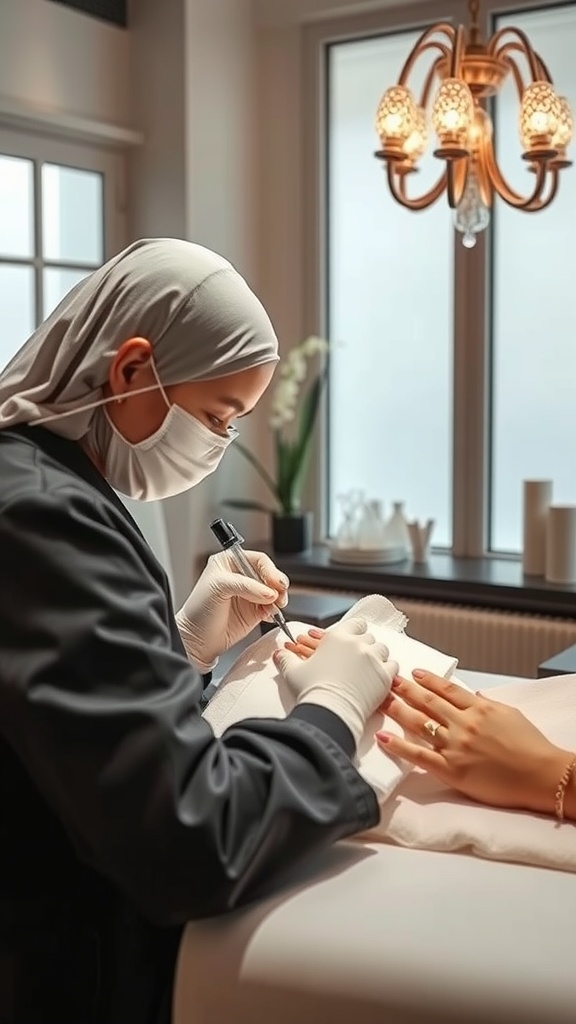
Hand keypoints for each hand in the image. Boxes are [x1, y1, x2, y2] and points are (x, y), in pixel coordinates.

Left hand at [176, 550, 288, 670]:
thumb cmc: (199, 610)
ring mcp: (250, 594)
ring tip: (273, 608)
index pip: (258, 560)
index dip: (270, 570)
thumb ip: (245, 585)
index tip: (276, 582)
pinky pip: (273, 607)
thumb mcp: (218, 588)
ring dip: (278, 599)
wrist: (198, 639)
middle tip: (279, 595)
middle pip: (269, 574)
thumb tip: (269, 592)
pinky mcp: (255, 610)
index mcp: (230, 562)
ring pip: (274, 591)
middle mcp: (241, 576)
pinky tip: (269, 615)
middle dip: (277, 585)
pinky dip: (275, 611)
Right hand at [273, 617, 397, 745]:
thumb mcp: (293, 672)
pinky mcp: (384, 676)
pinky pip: (393, 666)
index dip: (354, 630)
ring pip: (382, 649)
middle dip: (364, 646)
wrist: (330, 711)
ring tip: (369, 667)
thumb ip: (286, 659)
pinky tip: (380, 676)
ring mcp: (373, 659)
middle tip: (357, 658)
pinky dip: (388, 670)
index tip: (352, 638)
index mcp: (338, 637)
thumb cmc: (312, 691)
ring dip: (377, 656)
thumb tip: (279, 653)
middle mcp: (358, 644)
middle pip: (368, 637)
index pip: (355, 623)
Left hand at [377, 670, 571, 814]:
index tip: (414, 673)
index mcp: (479, 709)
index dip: (429, 681)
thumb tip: (475, 696)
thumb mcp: (511, 714)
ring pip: (419, 723)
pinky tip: (383, 738)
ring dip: (397, 710)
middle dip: (405, 690)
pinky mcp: (451, 770)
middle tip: (387, 680)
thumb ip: (489, 704)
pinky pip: (419, 756)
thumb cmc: (532, 747)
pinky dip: (399, 746)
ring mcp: (456, 746)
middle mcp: (464, 724)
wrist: (543, 776)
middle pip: (428, 702)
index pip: (447, 690)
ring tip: (381, 700)